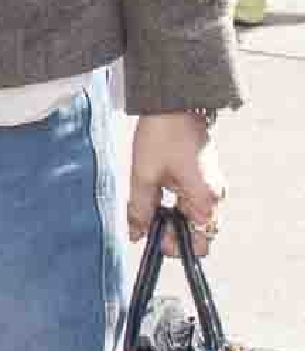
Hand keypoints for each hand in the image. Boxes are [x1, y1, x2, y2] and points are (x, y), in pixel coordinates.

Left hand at [126, 110, 223, 248]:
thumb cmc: (161, 136)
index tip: (153, 236)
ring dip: (172, 221)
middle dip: (173, 235)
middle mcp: (215, 197)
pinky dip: (176, 208)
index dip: (175, 246)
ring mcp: (212, 188)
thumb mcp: (144, 175)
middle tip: (148, 222)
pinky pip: (193, 204)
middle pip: (199, 235)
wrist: (174, 104)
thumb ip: (140, 210)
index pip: (200, 244)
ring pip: (194, 220)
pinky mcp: (205, 180)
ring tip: (150, 206)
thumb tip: (136, 236)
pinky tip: (157, 196)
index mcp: (205, 199)